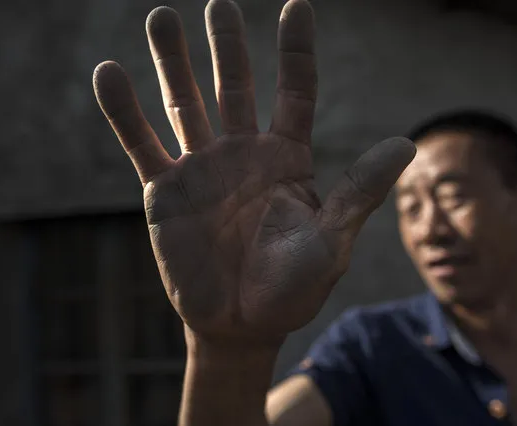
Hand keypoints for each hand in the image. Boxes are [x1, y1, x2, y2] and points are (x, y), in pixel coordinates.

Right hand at [93, 0, 414, 345]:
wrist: (242, 326)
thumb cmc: (293, 289)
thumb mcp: (332, 240)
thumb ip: (360, 191)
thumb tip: (408, 143)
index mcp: (288, 159)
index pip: (294, 92)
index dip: (295, 50)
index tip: (296, 6)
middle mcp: (243, 154)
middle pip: (235, 85)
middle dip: (227, 45)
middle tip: (218, 3)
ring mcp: (201, 169)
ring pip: (185, 103)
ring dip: (173, 62)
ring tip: (162, 19)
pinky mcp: (164, 191)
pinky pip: (141, 142)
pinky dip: (124, 110)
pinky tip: (108, 72)